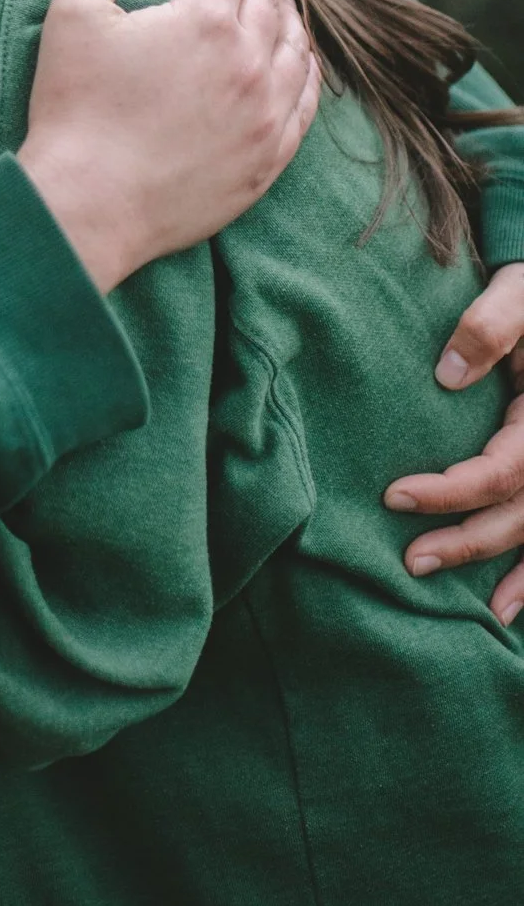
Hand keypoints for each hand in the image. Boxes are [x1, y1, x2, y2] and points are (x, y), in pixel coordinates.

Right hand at [18, 0, 320, 294]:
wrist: (89, 204)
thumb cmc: (74, 108)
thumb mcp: (71, 17)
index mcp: (203, 20)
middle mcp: (248, 61)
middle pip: (264, 2)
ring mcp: (266, 113)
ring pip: (296, 49)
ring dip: (287, 18)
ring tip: (277, 3)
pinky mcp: (269, 157)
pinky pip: (305, 103)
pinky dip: (307, 73)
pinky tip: (299, 63)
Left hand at [384, 262, 523, 622]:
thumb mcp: (519, 293)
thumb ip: (488, 326)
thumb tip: (448, 376)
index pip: (503, 470)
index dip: (452, 491)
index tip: (394, 495)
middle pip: (523, 511)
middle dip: (470, 541)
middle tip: (412, 562)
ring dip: (521, 574)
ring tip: (486, 612)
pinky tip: (516, 600)